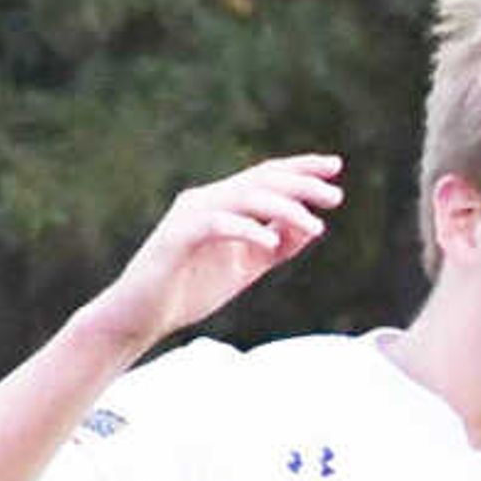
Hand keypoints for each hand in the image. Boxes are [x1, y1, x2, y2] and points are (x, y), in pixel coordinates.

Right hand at [95, 156, 342, 349]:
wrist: (145, 313)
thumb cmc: (192, 287)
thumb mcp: (247, 266)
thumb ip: (277, 245)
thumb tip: (312, 226)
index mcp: (224, 204)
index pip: (265, 177)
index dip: (300, 169)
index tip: (335, 167)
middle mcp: (207, 201)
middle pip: (259, 181)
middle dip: (300, 185)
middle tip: (335, 196)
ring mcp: (190, 217)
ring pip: (242, 198)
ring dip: (282, 209)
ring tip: (313, 225)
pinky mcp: (177, 238)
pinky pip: (215, 226)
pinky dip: (244, 230)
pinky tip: (269, 244)